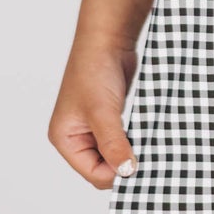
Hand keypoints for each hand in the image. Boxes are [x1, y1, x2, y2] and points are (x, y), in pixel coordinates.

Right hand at [47, 39, 139, 188]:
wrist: (109, 39)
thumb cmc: (95, 70)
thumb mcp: (103, 112)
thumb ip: (113, 144)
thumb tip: (126, 172)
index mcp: (65, 138)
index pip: (92, 173)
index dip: (115, 173)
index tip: (139, 167)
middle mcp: (76, 136)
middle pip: (103, 167)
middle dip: (123, 164)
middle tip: (148, 159)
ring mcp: (93, 128)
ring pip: (115, 155)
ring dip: (130, 153)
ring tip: (148, 147)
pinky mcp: (109, 119)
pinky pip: (122, 140)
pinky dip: (134, 142)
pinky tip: (147, 137)